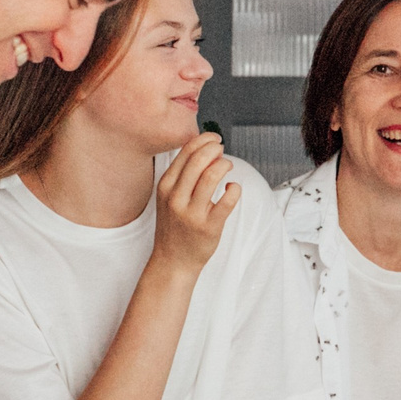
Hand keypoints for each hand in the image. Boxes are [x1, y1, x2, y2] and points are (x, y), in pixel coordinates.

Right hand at [150, 133, 239, 272]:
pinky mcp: (209, 227)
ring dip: (225, 165)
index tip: (215, 138)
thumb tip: (206, 148)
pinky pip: (228, 200)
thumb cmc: (175, 225)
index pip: (185, 152)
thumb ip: (184, 175)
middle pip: (199, 160)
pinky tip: (233, 188)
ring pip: (212, 176)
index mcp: (165, 186)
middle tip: (222, 150)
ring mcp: (192, 213)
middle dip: (215, 148)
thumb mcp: (170, 197)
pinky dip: (235, 189)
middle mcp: (176, 198)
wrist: (173, 260)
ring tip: (228, 167)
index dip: (204, 140)